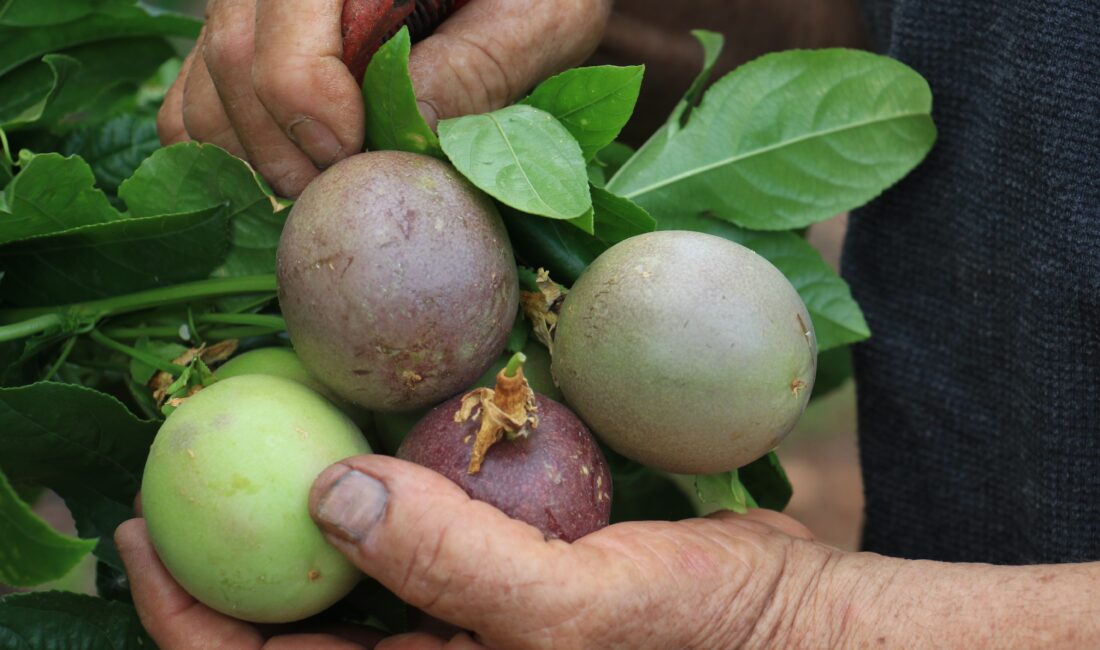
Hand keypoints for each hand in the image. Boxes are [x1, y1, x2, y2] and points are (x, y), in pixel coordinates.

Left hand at [117, 455, 834, 648]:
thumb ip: (453, 563)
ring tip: (258, 421)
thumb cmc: (692, 636)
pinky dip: (376, 474)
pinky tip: (368, 418)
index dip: (184, 621)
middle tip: (182, 453)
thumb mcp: (568, 613)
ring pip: (344, 563)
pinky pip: (410, 518)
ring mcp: (460, 614)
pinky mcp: (495, 563)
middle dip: (221, 549)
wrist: (783, 616)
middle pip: (289, 617)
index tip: (144, 532)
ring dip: (293, 500)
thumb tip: (328, 492)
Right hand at [158, 0, 610, 196]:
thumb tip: (408, 134)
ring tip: (327, 191)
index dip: (307, 108)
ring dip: (257, 163)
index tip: (356, 157)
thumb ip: (480, 68)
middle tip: (344, 196)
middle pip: (232, 60)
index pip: (281, 30)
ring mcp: (249, 5)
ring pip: (203, 92)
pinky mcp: (238, 42)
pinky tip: (294, 177)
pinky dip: (230, 159)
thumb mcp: (539, 18)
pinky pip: (193, 108)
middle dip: (285, 151)